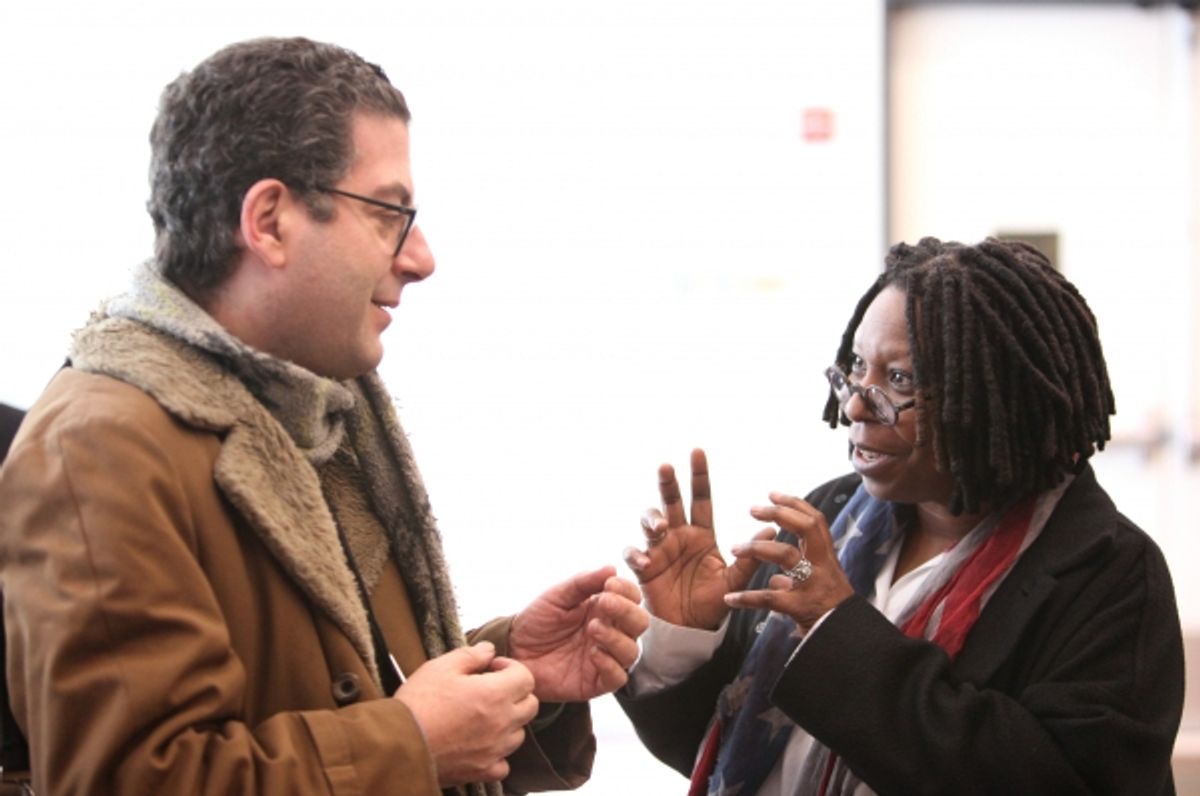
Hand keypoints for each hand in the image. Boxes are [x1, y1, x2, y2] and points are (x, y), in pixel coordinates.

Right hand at [394, 642, 537, 785]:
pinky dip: (498, 754)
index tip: (493, 668)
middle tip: (493, 689)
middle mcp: (501, 723)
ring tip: (484, 716)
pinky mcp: (482, 771)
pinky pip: (503, 764)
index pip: (526, 678)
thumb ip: (471, 655)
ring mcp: (494, 750)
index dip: (511, 668)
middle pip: (530, 705)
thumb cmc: (418, 704)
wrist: (398, 744)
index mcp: (494, 694)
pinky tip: (482, 745)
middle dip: (516, 693)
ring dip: (509, 723)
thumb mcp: (441, 667)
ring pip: (519, 734)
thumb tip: (489, 650)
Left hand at [508, 566, 648, 701]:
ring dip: (616, 637)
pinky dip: (610, 664)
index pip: (632, 598)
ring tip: (592, 628)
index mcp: (604, 609)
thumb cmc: (537, 621)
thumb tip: (612, 568)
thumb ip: (583, 582)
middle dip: (626, 611)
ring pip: (632, 651)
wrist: (514, 651)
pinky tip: (593, 653)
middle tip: (604, 603)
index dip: (627, 590)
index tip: (610, 584)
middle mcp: (611, 632)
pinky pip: (617, 678)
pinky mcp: (596, 682)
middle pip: (639, 623)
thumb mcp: (557, 596)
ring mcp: (605, 657)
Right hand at [622, 449, 767, 628]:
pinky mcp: (644, 568)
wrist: (691, 630)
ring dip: (651, 519)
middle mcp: (678, 536)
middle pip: (671, 502)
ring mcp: (659, 550)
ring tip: (660, 527)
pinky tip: (646, 562)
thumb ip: (750, 557)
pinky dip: (637, 554)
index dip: (699, 476)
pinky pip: (634, 554)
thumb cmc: (712, 603)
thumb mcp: (734, 580)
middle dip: (668, 483)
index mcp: (702, 534)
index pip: (701, 499)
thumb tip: (771, 529)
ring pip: (649, 521)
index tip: (697, 452)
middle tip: (666, 467)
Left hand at [724, 491, 853, 631]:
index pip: (815, 522)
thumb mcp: (819, 592)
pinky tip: (729, 599)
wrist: (849, 644)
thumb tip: (775, 580)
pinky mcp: (802, 608)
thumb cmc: (833, 617)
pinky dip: (748, 598)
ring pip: (787, 556)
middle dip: (781, 514)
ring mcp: (814, 585)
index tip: (773, 494)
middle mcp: (824, 567)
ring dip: (758, 548)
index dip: (795, 504)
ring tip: (735, 548)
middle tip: (753, 509)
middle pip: (807, 528)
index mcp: (827, 560)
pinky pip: (771, 599)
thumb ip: (796, 582)